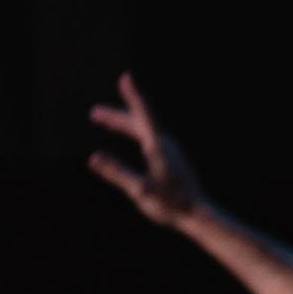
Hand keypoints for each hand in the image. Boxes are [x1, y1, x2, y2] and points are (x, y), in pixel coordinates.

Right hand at [87, 71, 208, 227]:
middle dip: (115, 116)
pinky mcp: (172, 159)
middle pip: (138, 122)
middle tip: (94, 113)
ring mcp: (170, 151)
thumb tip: (93, 158)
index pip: (143, 116)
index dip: (133, 96)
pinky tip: (132, 139)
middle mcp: (166, 145)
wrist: (199, 215)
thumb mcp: (141, 191)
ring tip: (101, 119)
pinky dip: (133, 133)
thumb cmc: (172, 205)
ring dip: (122, 123)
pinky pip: (148, 138)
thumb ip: (118, 174)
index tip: (126, 78)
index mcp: (159, 148)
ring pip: (142, 130)